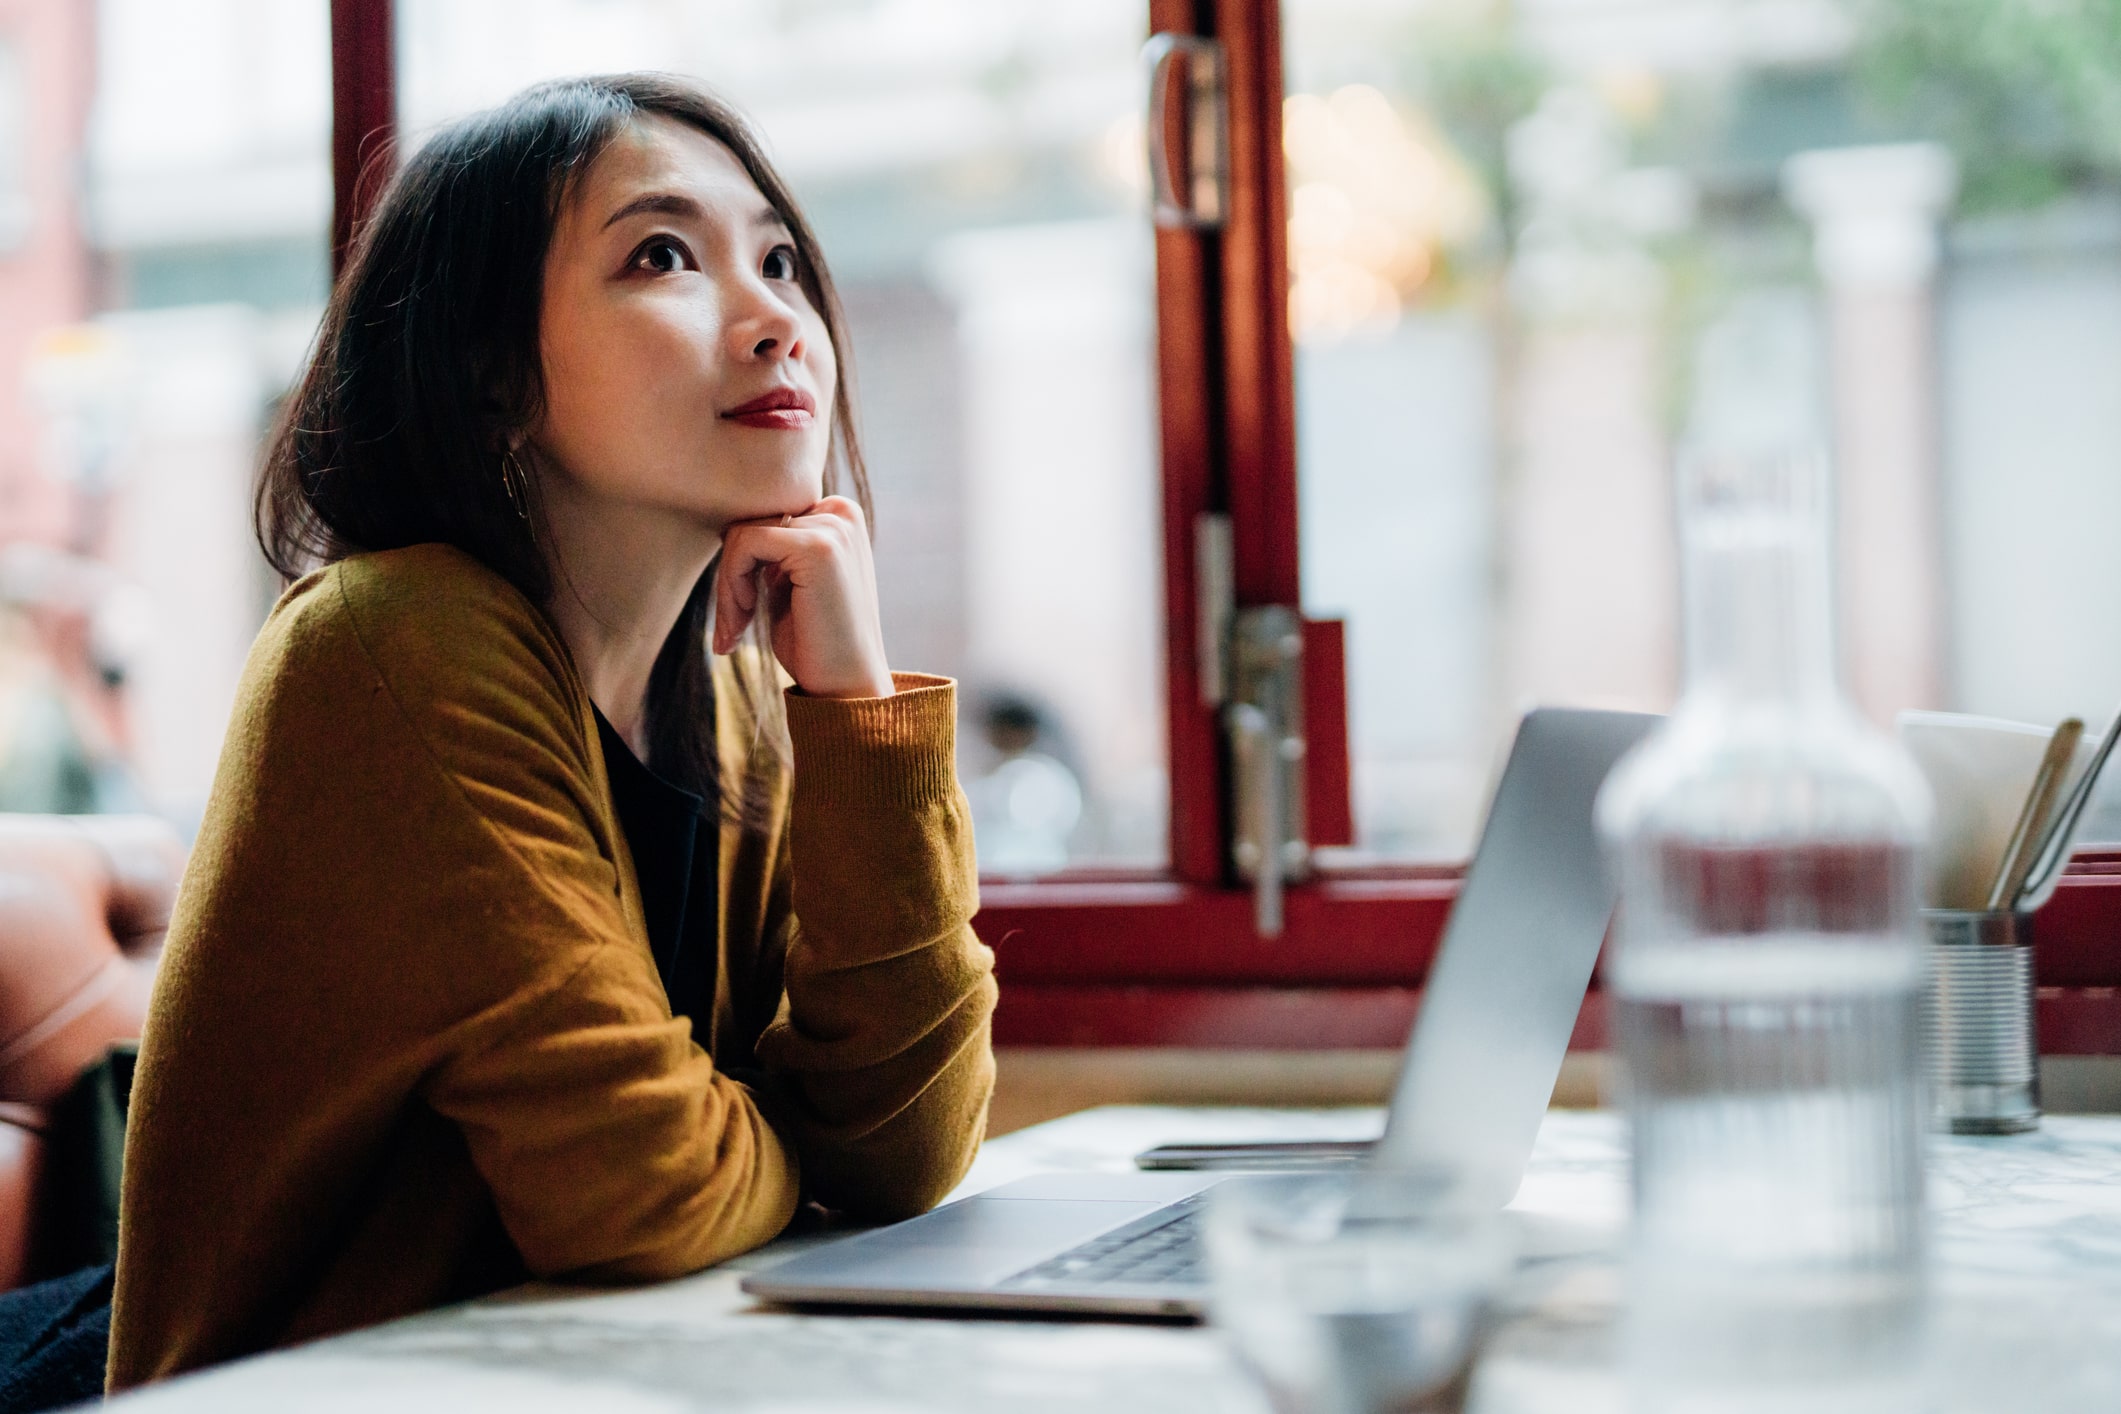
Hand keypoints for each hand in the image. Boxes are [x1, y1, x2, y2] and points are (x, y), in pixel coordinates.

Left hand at [712, 497, 894, 698]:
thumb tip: (726, 525)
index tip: (737, 609)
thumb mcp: (790, 583)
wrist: (847, 686)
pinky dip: (732, 583)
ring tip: (735, 628)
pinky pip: (745, 543)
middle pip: (752, 521)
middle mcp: (841, 513)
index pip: (766, 515)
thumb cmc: (815, 642)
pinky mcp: (818, 547)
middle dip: (731, 576)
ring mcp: (834, 528)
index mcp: (839, 517)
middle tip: (731, 627)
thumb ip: (771, 551)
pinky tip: (746, 614)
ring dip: (728, 585)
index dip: (743, 561)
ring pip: (743, 534)